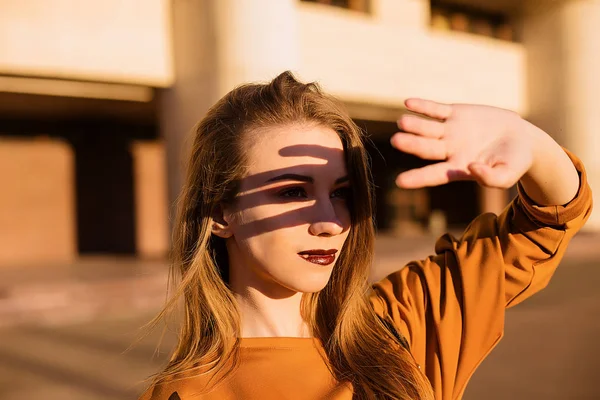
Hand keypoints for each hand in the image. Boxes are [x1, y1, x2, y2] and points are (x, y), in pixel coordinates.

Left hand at [391, 99, 534, 188]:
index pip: (434, 175)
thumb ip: (491, 178)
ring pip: (427, 128)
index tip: (399, 181)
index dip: (417, 178)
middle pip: (426, 148)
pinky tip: (408, 103)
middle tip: (396, 141)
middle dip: (412, 144)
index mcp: (457, 168)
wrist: (522, 138)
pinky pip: (436, 109)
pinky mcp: (455, 114)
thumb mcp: (508, 174)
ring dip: (414, 125)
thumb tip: (471, 168)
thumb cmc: (514, 162)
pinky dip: (423, 106)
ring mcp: (450, 131)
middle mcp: (449, 150)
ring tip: (402, 122)